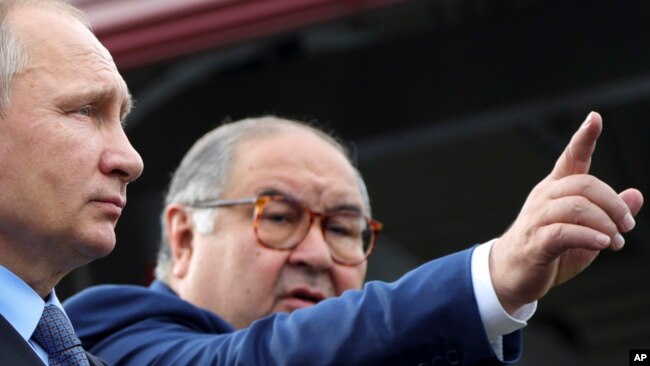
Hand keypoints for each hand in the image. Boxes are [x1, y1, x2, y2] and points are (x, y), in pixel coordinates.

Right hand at [490, 112, 643, 313]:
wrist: (510, 274)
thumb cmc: (548, 250)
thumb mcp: (586, 231)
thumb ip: (609, 213)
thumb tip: (636, 194)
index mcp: (555, 190)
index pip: (570, 158)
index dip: (583, 138)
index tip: (595, 118)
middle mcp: (544, 198)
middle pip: (583, 184)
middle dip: (613, 203)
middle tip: (627, 226)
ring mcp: (537, 219)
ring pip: (576, 207)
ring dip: (605, 224)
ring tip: (615, 242)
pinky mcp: (536, 242)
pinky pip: (564, 232)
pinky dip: (589, 236)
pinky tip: (603, 243)